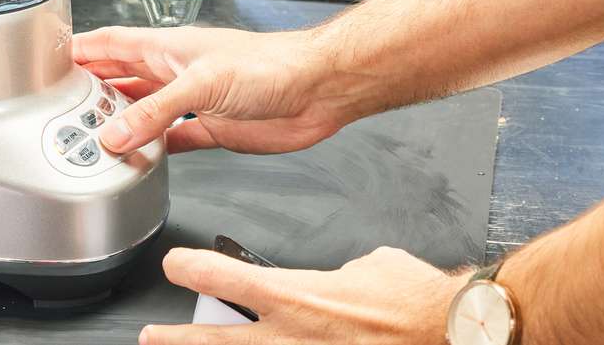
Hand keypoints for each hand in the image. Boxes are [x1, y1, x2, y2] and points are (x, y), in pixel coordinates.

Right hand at [71, 26, 350, 155]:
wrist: (317, 89)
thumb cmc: (269, 64)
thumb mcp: (201, 84)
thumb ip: (155, 110)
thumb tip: (114, 133)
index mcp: (165, 48)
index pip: (109, 44)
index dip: (78, 50)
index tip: (45, 62)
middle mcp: (174, 72)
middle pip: (120, 79)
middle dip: (89, 92)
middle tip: (58, 112)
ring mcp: (192, 101)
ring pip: (142, 111)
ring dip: (119, 124)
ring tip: (89, 139)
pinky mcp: (211, 128)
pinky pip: (172, 139)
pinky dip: (153, 149)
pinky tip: (138, 159)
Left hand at [141, 246, 464, 344]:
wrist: (452, 334)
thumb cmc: (416, 301)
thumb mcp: (367, 266)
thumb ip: (336, 275)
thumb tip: (337, 282)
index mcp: (297, 296)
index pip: (225, 275)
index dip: (191, 268)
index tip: (174, 265)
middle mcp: (291, 338)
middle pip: (215, 341)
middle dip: (178, 339)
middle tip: (152, 336)